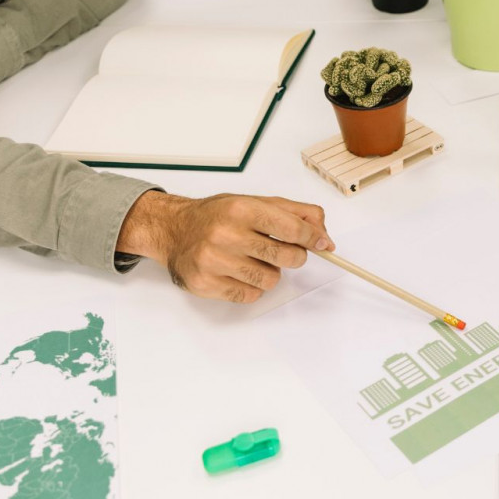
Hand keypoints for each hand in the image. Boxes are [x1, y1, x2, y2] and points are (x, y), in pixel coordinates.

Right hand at [117, 192, 332, 302]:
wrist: (174, 229)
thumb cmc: (218, 216)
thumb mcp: (256, 202)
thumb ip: (295, 214)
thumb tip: (324, 235)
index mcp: (241, 209)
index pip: (291, 228)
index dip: (313, 238)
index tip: (322, 243)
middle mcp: (226, 234)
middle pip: (287, 257)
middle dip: (293, 256)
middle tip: (281, 251)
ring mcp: (214, 261)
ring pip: (270, 280)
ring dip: (269, 273)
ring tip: (252, 260)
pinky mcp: (206, 284)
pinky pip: (250, 296)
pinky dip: (251, 287)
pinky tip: (237, 272)